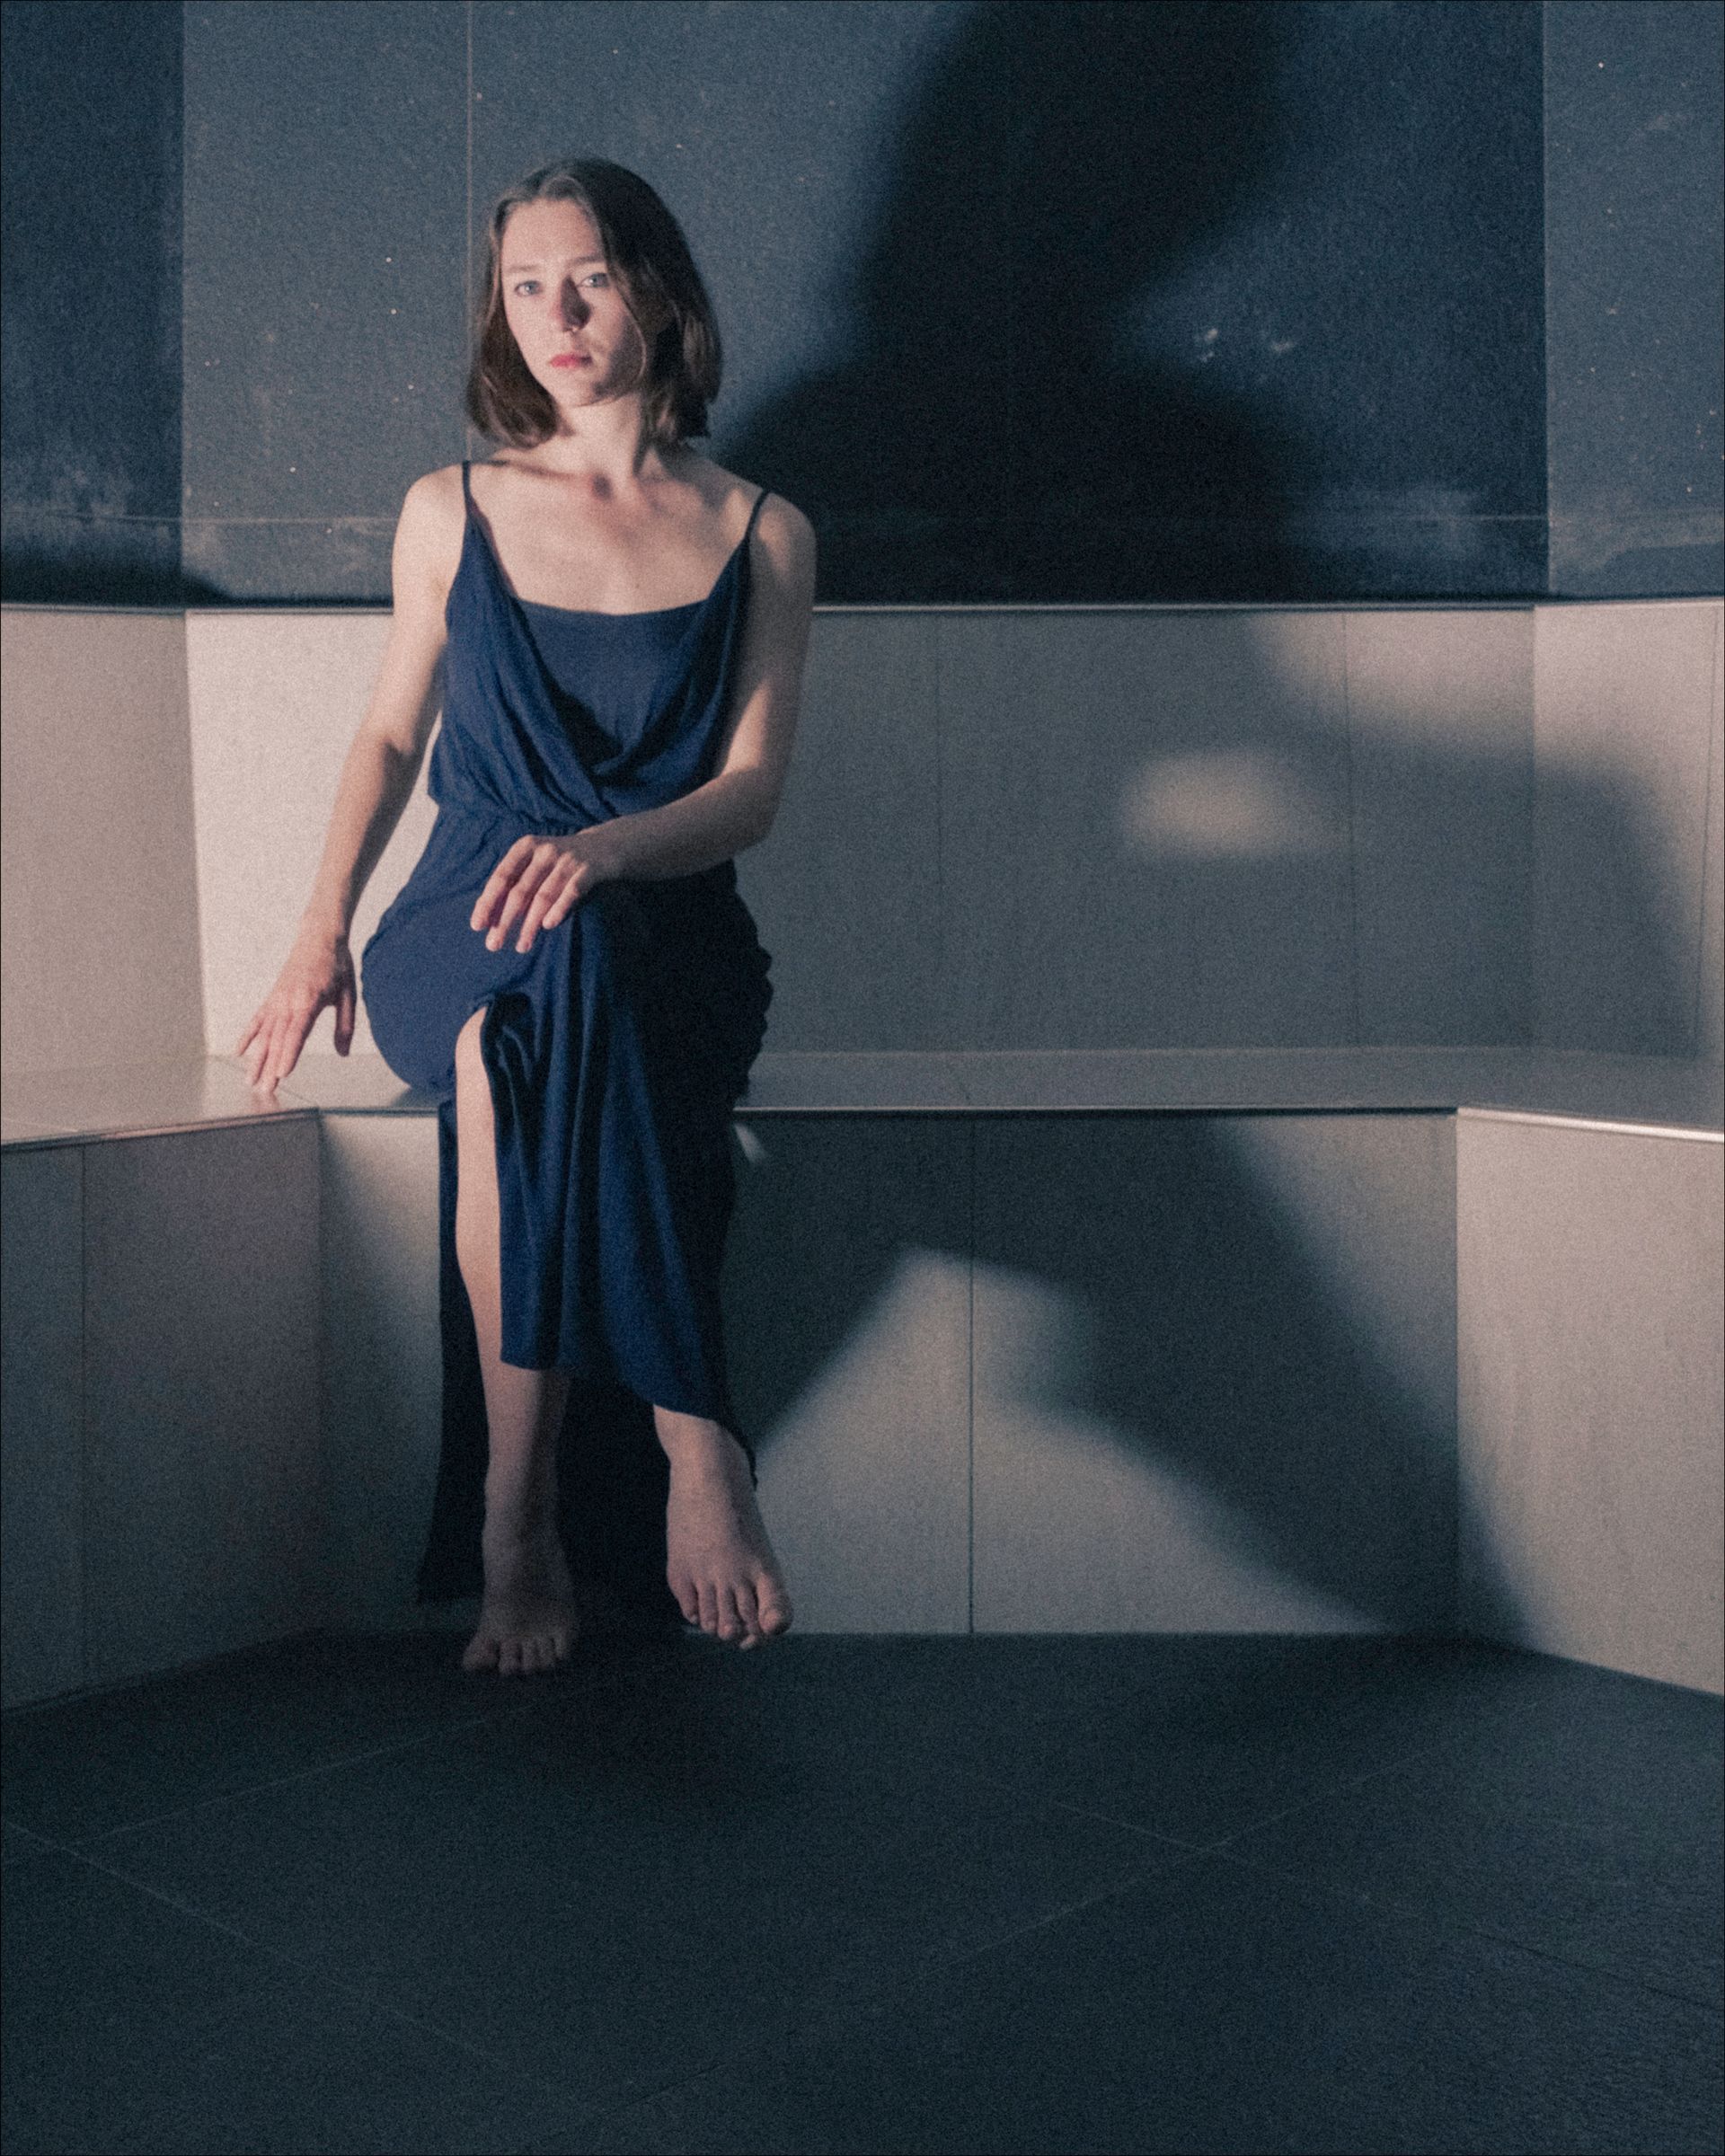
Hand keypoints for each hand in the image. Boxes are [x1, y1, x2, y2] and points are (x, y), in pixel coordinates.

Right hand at [235, 925, 356, 1092]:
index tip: (283, 1073)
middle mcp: (288, 1002)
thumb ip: (345, 1025)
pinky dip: (247, 1037)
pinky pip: (257, 1020)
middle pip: (277, 1040)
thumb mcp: (349, 994)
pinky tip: (239, 1053)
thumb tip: (343, 1053)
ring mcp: (277, 1000)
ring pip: (264, 1035)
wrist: (319, 937)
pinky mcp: (272, 998)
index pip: (297, 1032)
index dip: (289, 1054)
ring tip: (250, 1081)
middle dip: (270, 1067)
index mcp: (309, 1000)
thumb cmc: (336, 965)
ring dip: (256, 1059)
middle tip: (264, 1091)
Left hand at [470, 829, 616, 955]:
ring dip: (530, 925)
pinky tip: (548, 926)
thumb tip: (488, 916)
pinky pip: (571, 892)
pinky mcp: (589, 870)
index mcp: (526, 847)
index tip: (477, 926)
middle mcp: (545, 851)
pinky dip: (559, 909)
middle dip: (505, 920)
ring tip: (521, 946)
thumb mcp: (535, 864)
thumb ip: (515, 884)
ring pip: (543, 896)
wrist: (605, 846)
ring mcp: (568, 860)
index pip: (501, 877)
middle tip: (493, 945)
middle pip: (520, 891)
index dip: (488, 902)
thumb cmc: (560, 863)